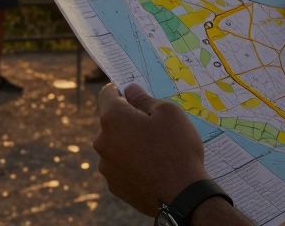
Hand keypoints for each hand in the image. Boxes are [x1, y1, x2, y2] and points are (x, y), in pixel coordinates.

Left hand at [94, 83, 207, 215]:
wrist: (182, 195)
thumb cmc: (177, 148)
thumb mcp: (168, 112)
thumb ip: (144, 98)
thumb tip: (129, 90)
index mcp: (112, 118)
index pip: (107, 95)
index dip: (121, 91)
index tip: (134, 95)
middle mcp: (102, 141)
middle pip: (112, 122)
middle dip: (128, 120)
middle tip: (154, 127)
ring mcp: (106, 166)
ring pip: (116, 145)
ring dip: (129, 143)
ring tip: (156, 151)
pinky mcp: (114, 185)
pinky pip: (120, 166)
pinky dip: (131, 163)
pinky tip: (151, 168)